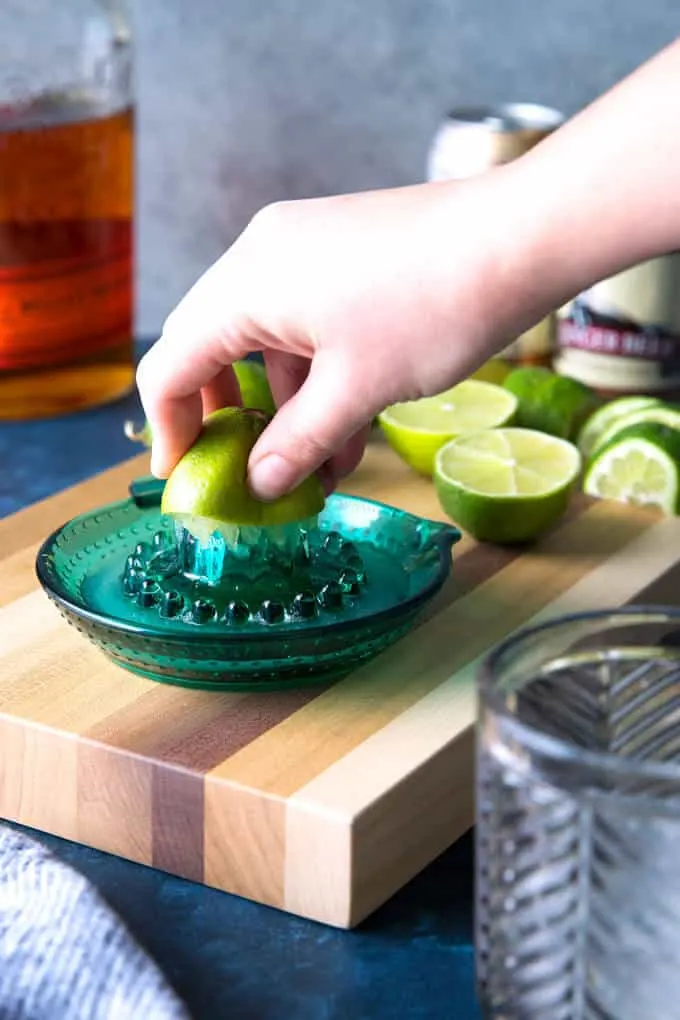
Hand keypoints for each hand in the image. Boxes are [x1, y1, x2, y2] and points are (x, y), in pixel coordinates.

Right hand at [136, 177, 514, 499]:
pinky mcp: (342, 253)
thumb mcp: (357, 391)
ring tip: (321, 469)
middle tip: (245, 473)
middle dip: (231, 420)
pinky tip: (349, 429)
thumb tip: (261, 485)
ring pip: (268, 341)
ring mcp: (304, 249)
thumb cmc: (434, 308)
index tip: (184, 479)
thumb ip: (297, 443)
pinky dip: (317, 378)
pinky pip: (306, 324)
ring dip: (287, 408)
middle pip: (213, 348)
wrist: (521, 236)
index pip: (173, 363)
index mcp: (247, 283)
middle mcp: (263, 256)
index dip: (170, 428)